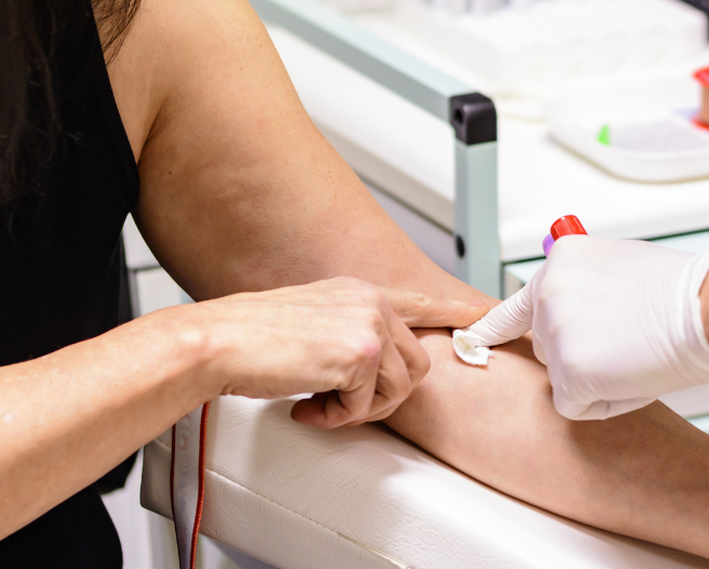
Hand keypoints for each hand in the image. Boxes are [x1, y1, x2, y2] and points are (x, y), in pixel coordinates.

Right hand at [165, 277, 486, 426]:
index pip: (424, 303)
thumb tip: (371, 371)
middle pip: (417, 363)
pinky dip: (338, 416)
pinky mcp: (359, 353)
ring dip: (359, 409)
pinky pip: (368, 404)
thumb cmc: (251, 338)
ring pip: (398, 388)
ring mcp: (369, 324)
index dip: (459, 314)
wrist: (218, 341)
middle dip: (384, 395)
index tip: (490, 314)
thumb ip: (350, 337)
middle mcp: (370, 301)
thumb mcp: (312, 324)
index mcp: (361, 291)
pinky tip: (307, 405)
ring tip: (320, 403)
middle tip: (344, 403)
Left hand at [466, 237, 708, 419]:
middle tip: (624, 341)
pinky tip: (633, 375)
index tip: (470, 343)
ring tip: (635, 352)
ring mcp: (554, 334)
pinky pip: (576, 406)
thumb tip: (580, 311)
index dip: (492, 331)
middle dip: (578, 353)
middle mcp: (547, 296)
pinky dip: (605, 403)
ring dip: (594, 377)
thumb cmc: (680, 290)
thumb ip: (583, 289)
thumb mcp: (617, 267)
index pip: (512, 307)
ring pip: (563, 378)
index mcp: (559, 264)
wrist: (706, 307)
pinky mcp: (569, 372)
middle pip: (545, 347)